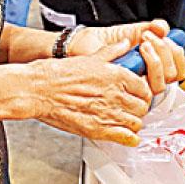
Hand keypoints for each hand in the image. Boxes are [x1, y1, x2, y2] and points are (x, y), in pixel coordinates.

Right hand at [29, 51, 154, 146]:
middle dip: (138, 108)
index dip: (141, 92)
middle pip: (143, 107)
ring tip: (124, 121)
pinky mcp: (99, 129)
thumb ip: (111, 51)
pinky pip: (126, 137)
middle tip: (130, 108)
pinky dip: (129, 138)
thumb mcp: (88, 57)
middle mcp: (116, 94)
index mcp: (116, 75)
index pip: (145, 88)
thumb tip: (124, 44)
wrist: (39, 90)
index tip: (136, 94)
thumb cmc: (57, 74)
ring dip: (132, 123)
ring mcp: (109, 113)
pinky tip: (126, 136)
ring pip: (136, 123)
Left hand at [67, 20, 184, 91]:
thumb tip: (164, 27)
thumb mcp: (130, 31)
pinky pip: (145, 86)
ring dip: (157, 58)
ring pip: (161, 83)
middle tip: (151, 37)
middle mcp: (146, 78)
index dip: (178, 54)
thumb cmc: (101, 41)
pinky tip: (137, 51)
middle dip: (166, 52)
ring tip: (144, 42)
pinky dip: (146, 65)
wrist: (80, 44)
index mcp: (151, 65)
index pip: (178, 68)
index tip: (167, 37)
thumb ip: (150, 28)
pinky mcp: (125, 90)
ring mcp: (136, 86)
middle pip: (174, 76)